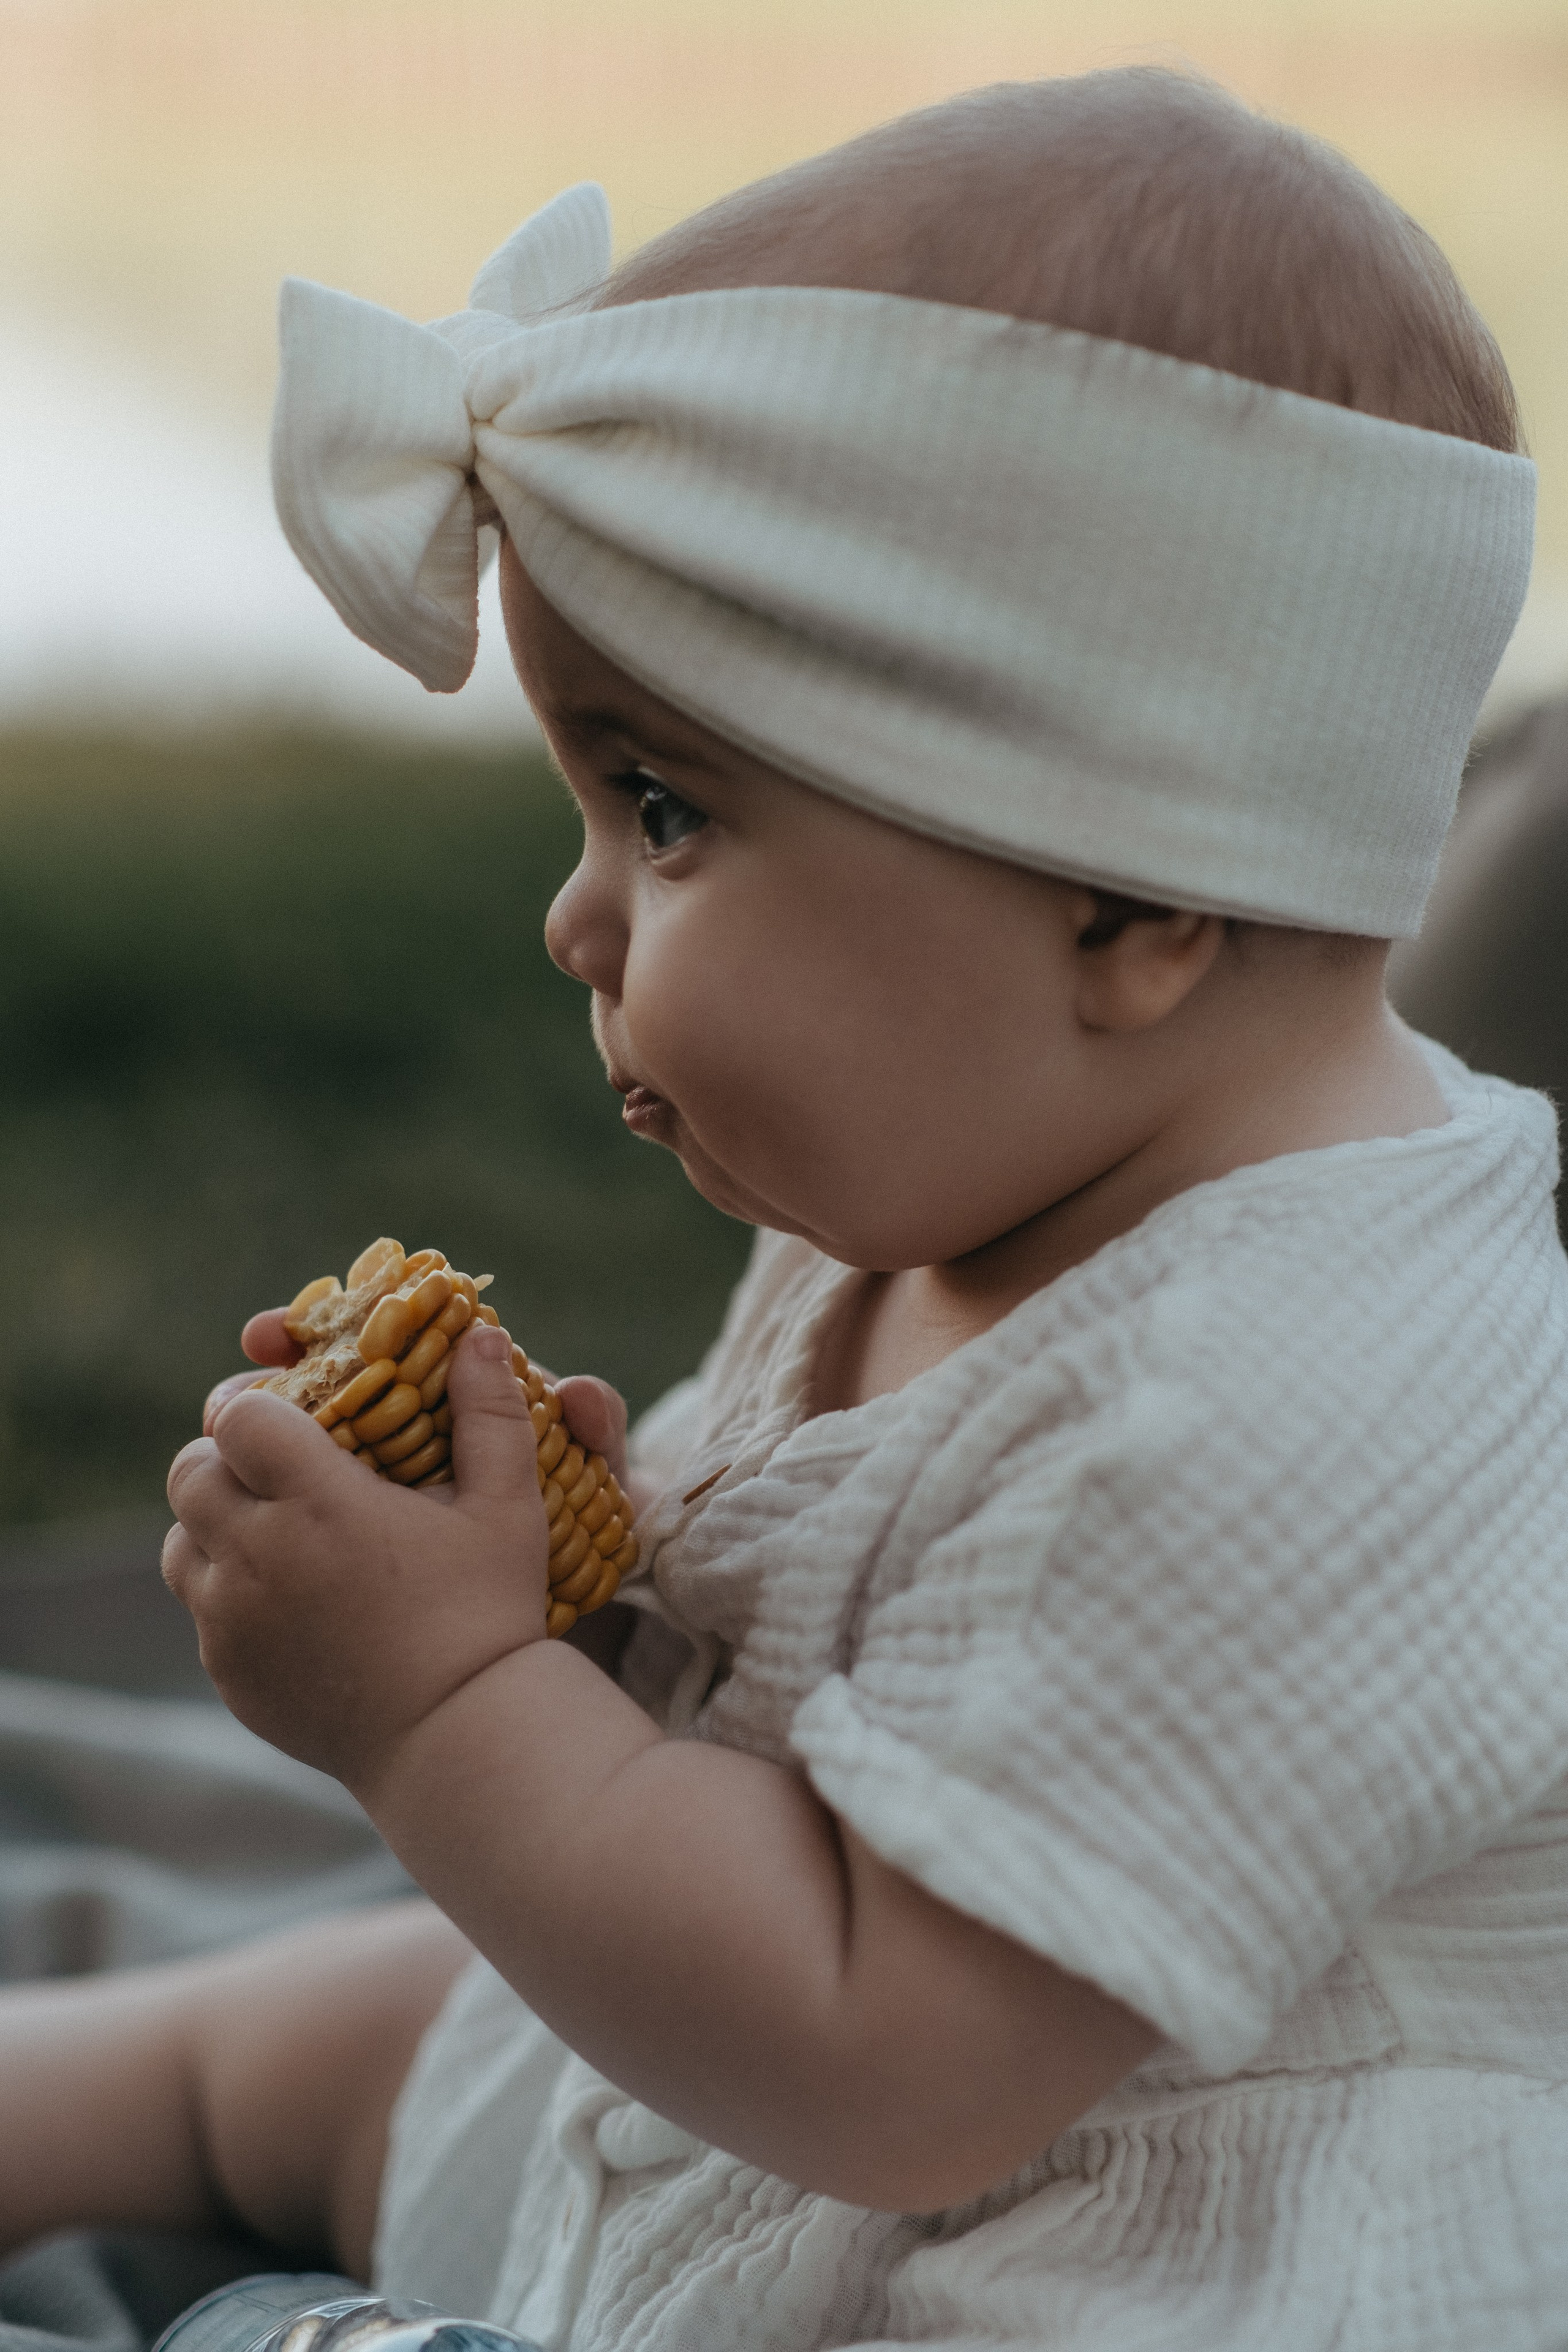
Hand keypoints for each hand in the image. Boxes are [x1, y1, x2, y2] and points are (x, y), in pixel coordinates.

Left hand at [165, 1323, 548, 1788]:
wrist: (459, 1738)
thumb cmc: (488, 1615)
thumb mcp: (508, 1507)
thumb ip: (490, 1413)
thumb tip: (481, 1332)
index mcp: (319, 1501)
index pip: (238, 1418)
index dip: (261, 1409)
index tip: (295, 1420)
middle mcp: (257, 1556)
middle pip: (191, 1471)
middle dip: (228, 1460)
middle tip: (282, 1472)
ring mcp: (232, 1621)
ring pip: (181, 1541)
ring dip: (217, 1526)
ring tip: (279, 1536)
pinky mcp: (228, 1673)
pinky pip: (201, 1612)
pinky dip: (229, 1595)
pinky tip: (293, 1603)